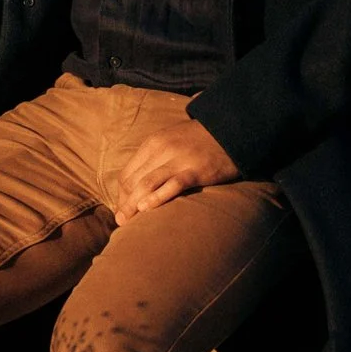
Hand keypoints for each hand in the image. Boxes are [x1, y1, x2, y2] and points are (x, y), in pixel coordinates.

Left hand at [109, 111, 239, 225]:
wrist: (230, 130)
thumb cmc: (198, 140)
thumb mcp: (170, 140)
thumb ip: (154, 158)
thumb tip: (136, 185)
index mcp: (152, 143)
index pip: (126, 173)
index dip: (120, 194)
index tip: (122, 208)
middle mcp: (162, 150)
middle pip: (133, 181)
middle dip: (124, 203)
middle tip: (121, 220)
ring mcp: (179, 159)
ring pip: (147, 184)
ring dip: (133, 204)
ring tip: (128, 221)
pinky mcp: (196, 170)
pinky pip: (172, 185)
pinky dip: (157, 197)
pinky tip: (147, 208)